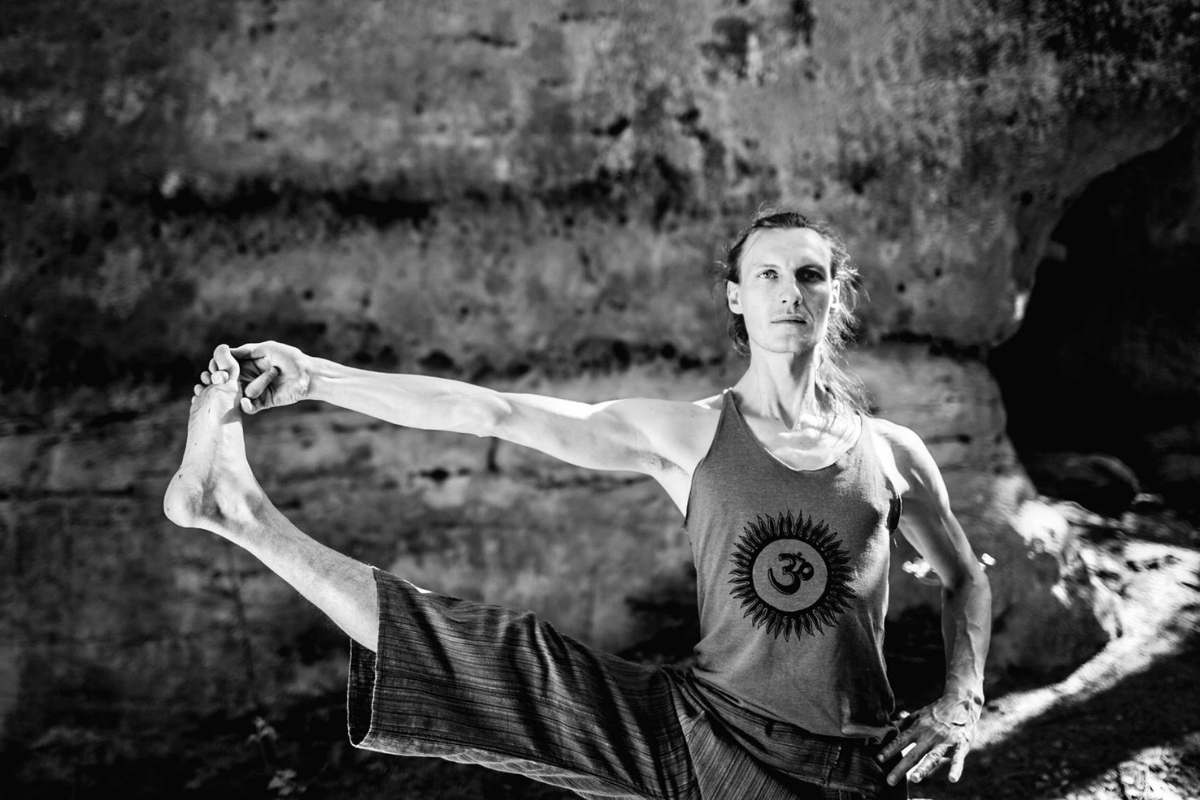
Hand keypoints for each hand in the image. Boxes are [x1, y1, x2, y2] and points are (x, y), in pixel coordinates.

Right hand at [199, 341, 313, 413]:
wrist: (308, 374)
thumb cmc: (290, 357)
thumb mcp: (268, 349)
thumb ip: (248, 351)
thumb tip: (226, 351)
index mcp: (247, 364)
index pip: (225, 367)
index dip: (217, 367)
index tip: (215, 368)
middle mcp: (248, 378)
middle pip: (226, 382)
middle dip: (218, 382)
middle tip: (217, 381)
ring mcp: (255, 391)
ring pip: (236, 394)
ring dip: (233, 392)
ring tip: (232, 388)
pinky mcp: (263, 402)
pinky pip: (250, 407)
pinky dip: (246, 406)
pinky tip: (244, 402)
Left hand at [877, 692, 980, 785]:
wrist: (961, 701)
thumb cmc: (937, 710)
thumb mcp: (918, 714)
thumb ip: (903, 723)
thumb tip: (886, 727)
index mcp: (918, 728)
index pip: (900, 740)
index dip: (889, 749)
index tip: (878, 759)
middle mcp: (929, 736)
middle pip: (913, 754)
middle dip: (901, 767)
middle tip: (890, 781)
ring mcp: (944, 741)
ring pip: (932, 757)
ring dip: (923, 768)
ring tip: (914, 779)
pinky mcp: (960, 745)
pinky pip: (958, 758)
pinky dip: (956, 768)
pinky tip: (952, 779)